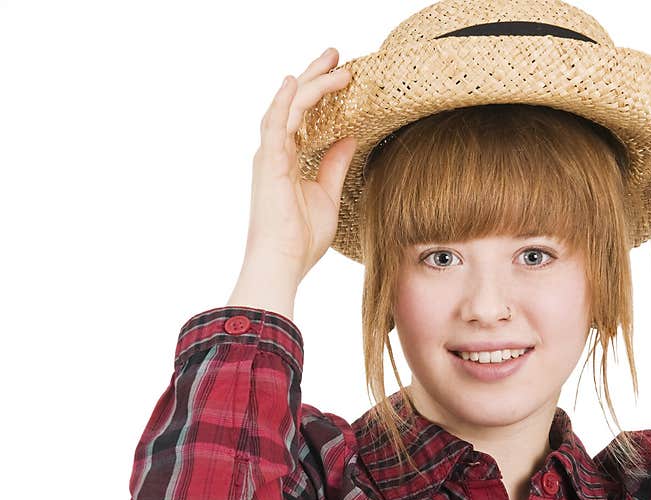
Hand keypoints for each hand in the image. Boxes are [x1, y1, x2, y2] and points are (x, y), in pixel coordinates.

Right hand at [247, 47, 357, 283]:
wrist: (284, 262)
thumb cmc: (301, 238)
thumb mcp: (327, 195)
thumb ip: (334, 164)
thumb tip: (349, 138)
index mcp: (288, 159)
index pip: (304, 117)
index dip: (320, 93)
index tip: (341, 75)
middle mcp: (276, 152)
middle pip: (295, 104)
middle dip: (315, 76)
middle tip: (336, 55)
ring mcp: (270, 156)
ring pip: (289, 107)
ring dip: (311, 83)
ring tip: (335, 65)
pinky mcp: (269, 163)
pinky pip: (276, 125)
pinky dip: (284, 102)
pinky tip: (294, 83)